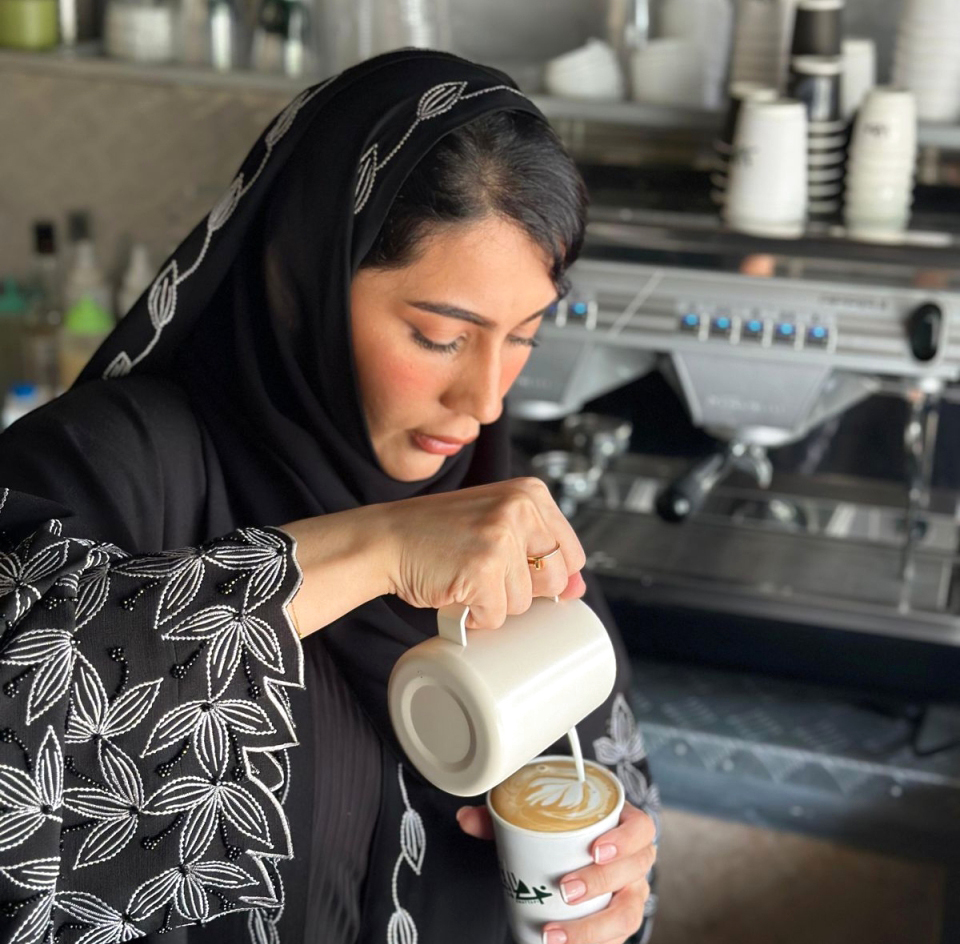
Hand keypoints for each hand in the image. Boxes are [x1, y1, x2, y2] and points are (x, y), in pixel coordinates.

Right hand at [381, 478, 586, 628]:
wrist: (385, 539)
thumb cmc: (436, 534)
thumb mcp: (496, 526)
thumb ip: (538, 549)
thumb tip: (579, 587)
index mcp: (530, 493)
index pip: (572, 553)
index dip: (547, 574)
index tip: (516, 570)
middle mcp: (521, 508)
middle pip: (555, 579)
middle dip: (522, 590)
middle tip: (485, 572)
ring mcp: (502, 537)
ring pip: (524, 603)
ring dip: (493, 603)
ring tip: (464, 576)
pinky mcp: (483, 569)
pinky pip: (496, 617)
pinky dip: (473, 616)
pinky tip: (455, 591)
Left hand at [456, 801, 655, 943]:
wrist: (578, 857)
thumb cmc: (564, 834)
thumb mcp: (538, 820)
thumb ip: (502, 817)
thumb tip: (465, 819)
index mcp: (623, 826)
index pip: (641, 828)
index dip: (624, 840)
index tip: (594, 850)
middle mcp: (634, 862)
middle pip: (635, 872)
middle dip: (600, 883)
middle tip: (565, 889)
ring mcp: (630, 894)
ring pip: (628, 914)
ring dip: (594, 928)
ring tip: (555, 934)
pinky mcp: (618, 922)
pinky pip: (617, 940)